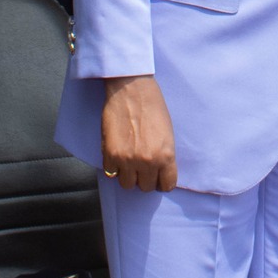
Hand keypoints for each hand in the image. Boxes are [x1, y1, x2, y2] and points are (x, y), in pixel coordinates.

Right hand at [102, 76, 176, 191]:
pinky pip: (111, 174)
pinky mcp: (110, 155)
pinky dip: (114, 167)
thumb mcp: (168, 133)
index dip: (163, 181)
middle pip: (146, 187)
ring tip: (130, 162)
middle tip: (143, 166)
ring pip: (127, 185)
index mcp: (166, 156)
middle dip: (145, 178)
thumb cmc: (152, 106)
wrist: (131, 89)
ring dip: (129, 175)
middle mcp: (147, 161)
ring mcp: (127, 160)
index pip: (167, 185)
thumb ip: (164, 155)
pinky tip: (118, 155)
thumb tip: (160, 172)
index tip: (159, 177)